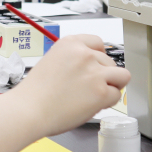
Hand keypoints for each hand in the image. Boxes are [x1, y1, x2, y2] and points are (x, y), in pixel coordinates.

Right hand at [11, 35, 129, 135]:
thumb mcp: (51, 61)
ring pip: (121, 76)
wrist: (29, 109)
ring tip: (94, 96)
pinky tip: (92, 105)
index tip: (95, 66)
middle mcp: (84, 54)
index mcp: (70, 43)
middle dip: (103, 75)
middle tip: (88, 88)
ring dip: (112, 86)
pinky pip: (116, 95)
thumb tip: (89, 69)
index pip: (98, 43)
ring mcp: (94, 72)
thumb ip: (72, 61)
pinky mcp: (101, 92)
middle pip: (110, 61)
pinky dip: (107, 102)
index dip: (98, 57)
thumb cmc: (35, 92)